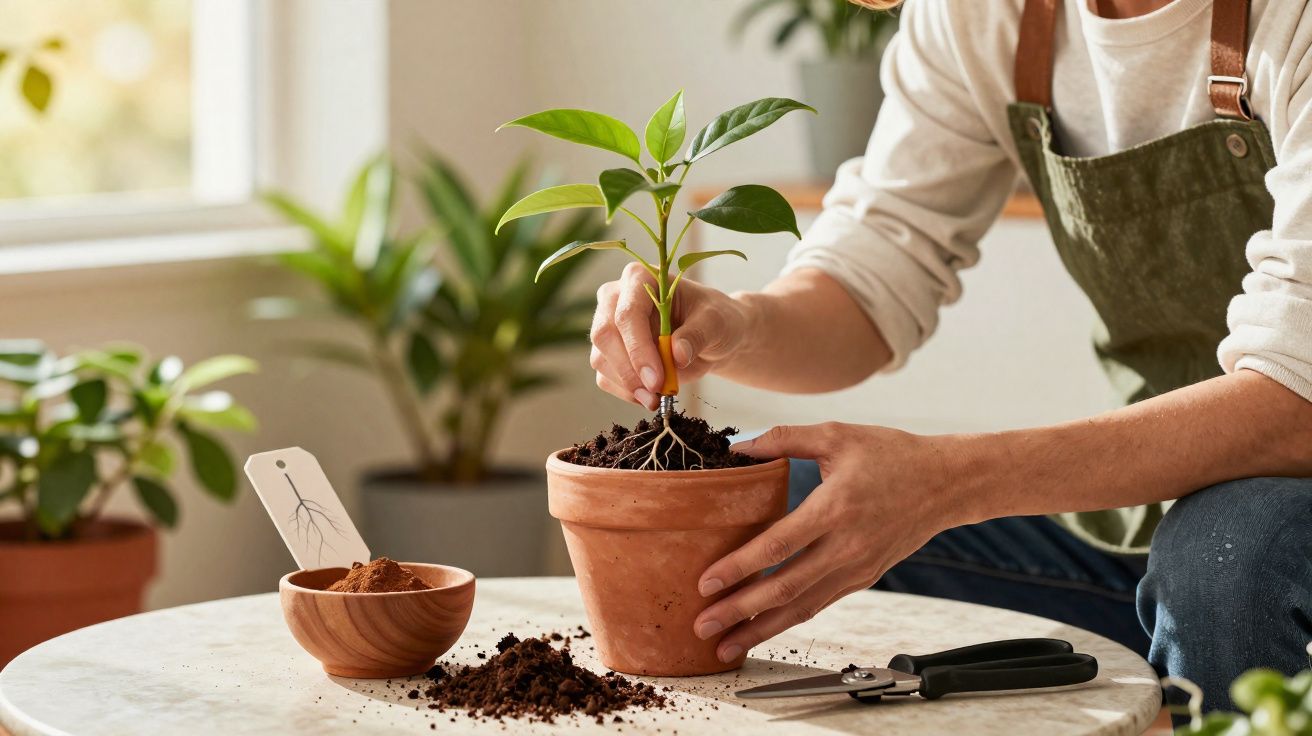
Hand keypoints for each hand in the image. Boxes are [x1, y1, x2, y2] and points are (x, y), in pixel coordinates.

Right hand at [590, 262, 751, 409]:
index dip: (638, 349)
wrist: (711, 335)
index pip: (628, 314)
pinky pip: (605, 377)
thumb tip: (677, 355)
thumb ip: (697, 335)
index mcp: (640, 279)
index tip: (657, 380)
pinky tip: (650, 396)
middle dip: (629, 370)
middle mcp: (615, 298)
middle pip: (605, 335)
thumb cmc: (713, 319)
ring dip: (628, 385)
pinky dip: (626, 392)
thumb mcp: (715, 323)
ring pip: (601, 358)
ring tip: (657, 398)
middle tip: (655, 393)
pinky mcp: (608, 352)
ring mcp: (607, 325)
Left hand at [692, 422, 973, 662]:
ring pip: (801, 608)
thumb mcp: (837, 434)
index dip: (739, 567)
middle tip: (702, 625)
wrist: (947, 483)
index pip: (777, 547)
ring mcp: (856, 568)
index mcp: (835, 508)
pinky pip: (819, 604)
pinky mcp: (863, 578)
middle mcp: (845, 546)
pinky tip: (761, 628)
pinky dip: (787, 621)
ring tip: (725, 645)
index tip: (705, 582)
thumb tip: (737, 446)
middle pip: (784, 589)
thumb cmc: (892, 454)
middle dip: (739, 611)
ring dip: (759, 629)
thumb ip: (784, 438)